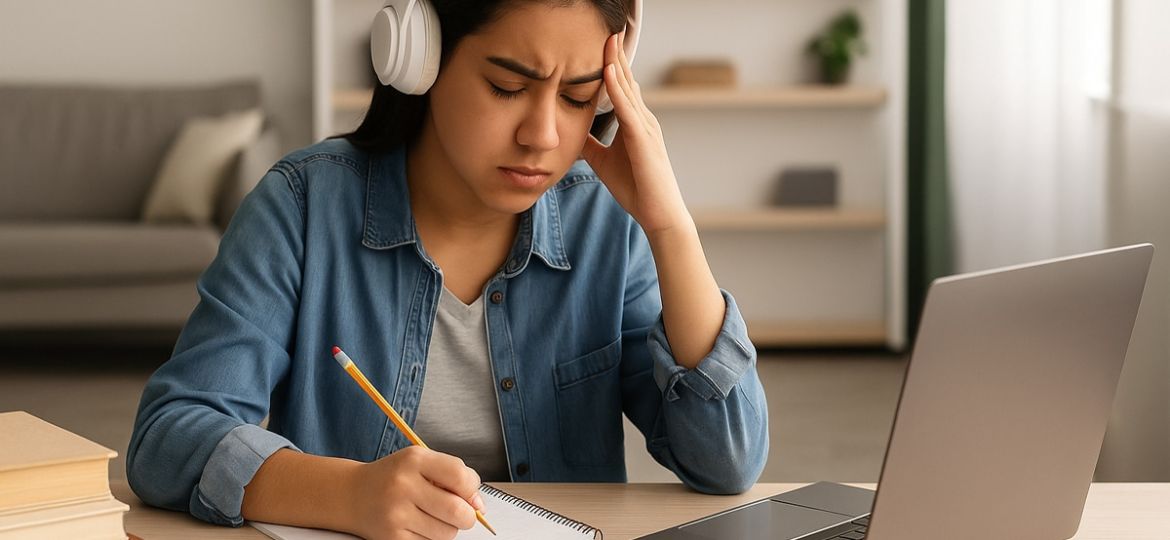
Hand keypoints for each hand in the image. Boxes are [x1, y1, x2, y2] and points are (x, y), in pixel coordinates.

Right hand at [347, 446, 484, 539]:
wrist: (352, 495)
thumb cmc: (394, 477)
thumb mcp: (421, 463)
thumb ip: (453, 476)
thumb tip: (479, 506)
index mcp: (414, 460)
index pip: (461, 476)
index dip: (472, 488)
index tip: (468, 493)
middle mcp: (403, 486)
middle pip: (458, 511)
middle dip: (466, 515)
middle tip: (458, 512)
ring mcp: (396, 514)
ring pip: (447, 533)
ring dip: (447, 528)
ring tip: (430, 516)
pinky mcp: (391, 538)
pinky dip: (430, 538)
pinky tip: (417, 525)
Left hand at [581, 31, 691, 235]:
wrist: (659, 215)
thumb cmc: (637, 190)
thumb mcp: (604, 162)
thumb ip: (591, 145)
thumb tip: (571, 134)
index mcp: (635, 124)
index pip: (621, 88)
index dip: (611, 66)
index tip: (601, 44)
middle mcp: (643, 120)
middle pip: (627, 81)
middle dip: (616, 55)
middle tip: (608, 30)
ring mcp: (646, 128)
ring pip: (628, 89)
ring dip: (616, 64)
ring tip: (607, 41)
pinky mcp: (644, 141)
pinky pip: (628, 110)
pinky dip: (617, 90)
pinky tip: (608, 73)